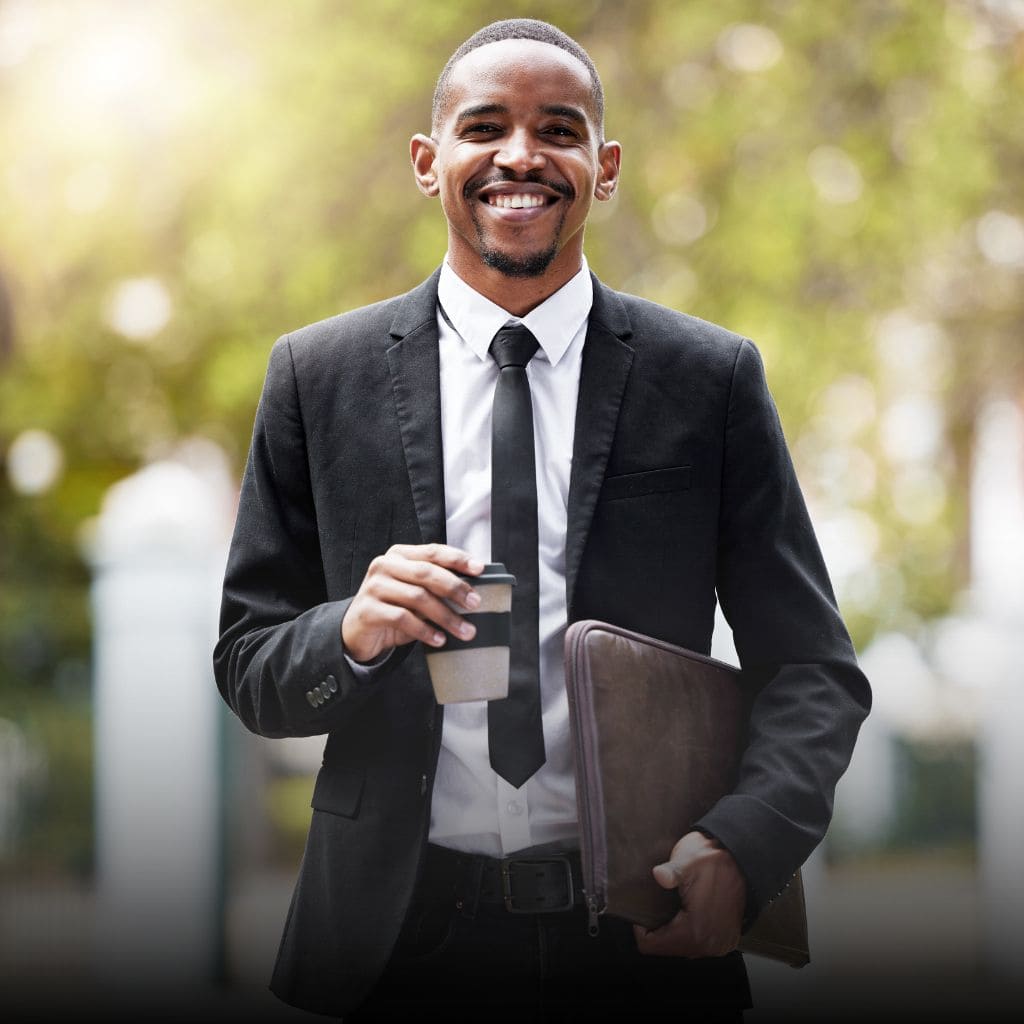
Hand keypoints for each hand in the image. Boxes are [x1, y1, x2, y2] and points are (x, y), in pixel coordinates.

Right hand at [341, 544, 483, 662]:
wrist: (357, 632)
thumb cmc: (394, 609)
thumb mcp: (415, 592)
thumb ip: (435, 586)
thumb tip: (473, 592)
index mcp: (400, 555)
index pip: (433, 551)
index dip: (458, 559)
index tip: (480, 569)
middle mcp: (385, 565)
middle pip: (427, 573)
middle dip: (455, 588)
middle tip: (476, 604)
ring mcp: (374, 586)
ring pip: (418, 597)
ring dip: (446, 616)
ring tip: (465, 631)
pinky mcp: (368, 610)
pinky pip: (403, 618)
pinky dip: (425, 631)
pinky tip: (439, 640)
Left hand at [633, 830, 745, 957]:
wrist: (742, 859)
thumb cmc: (715, 859)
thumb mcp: (688, 861)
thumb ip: (671, 872)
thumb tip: (659, 876)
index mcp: (696, 930)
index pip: (652, 946)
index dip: (641, 928)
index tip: (642, 912)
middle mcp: (710, 943)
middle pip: (667, 949)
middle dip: (659, 931)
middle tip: (659, 908)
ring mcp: (719, 944)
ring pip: (683, 948)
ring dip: (674, 932)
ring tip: (673, 910)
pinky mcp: (725, 940)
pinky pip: (699, 944)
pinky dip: (690, 932)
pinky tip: (688, 914)